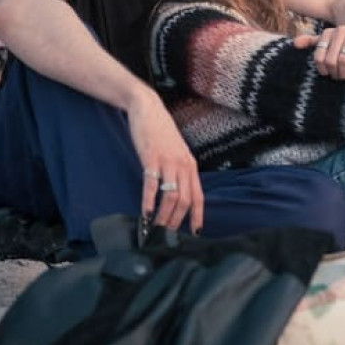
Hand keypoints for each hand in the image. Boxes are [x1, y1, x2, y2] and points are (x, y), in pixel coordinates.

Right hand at [128, 90, 202, 234]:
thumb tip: (177, 194)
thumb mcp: (176, 152)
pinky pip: (152, 185)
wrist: (147, 108)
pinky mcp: (151, 158)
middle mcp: (183, 165)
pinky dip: (149, 202)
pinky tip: (145, 214)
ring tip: (155, 230)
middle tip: (166, 236)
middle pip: (184, 200)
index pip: (198, 196)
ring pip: (170, 196)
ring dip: (163, 216)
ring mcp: (167, 162)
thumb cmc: (160, 132)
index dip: (197, 216)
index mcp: (190, 165)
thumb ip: (179, 171)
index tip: (195, 233)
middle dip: (176, 221)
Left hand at [304, 25, 344, 79]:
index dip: (323, 70)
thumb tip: (294, 43)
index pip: (319, 58)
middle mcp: (340, 31)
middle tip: (340, 77)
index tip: (327, 74)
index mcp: (328, 33)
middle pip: (331, 60)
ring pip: (344, 58)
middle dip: (335, 73)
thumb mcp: (327, 40)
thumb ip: (311, 41)